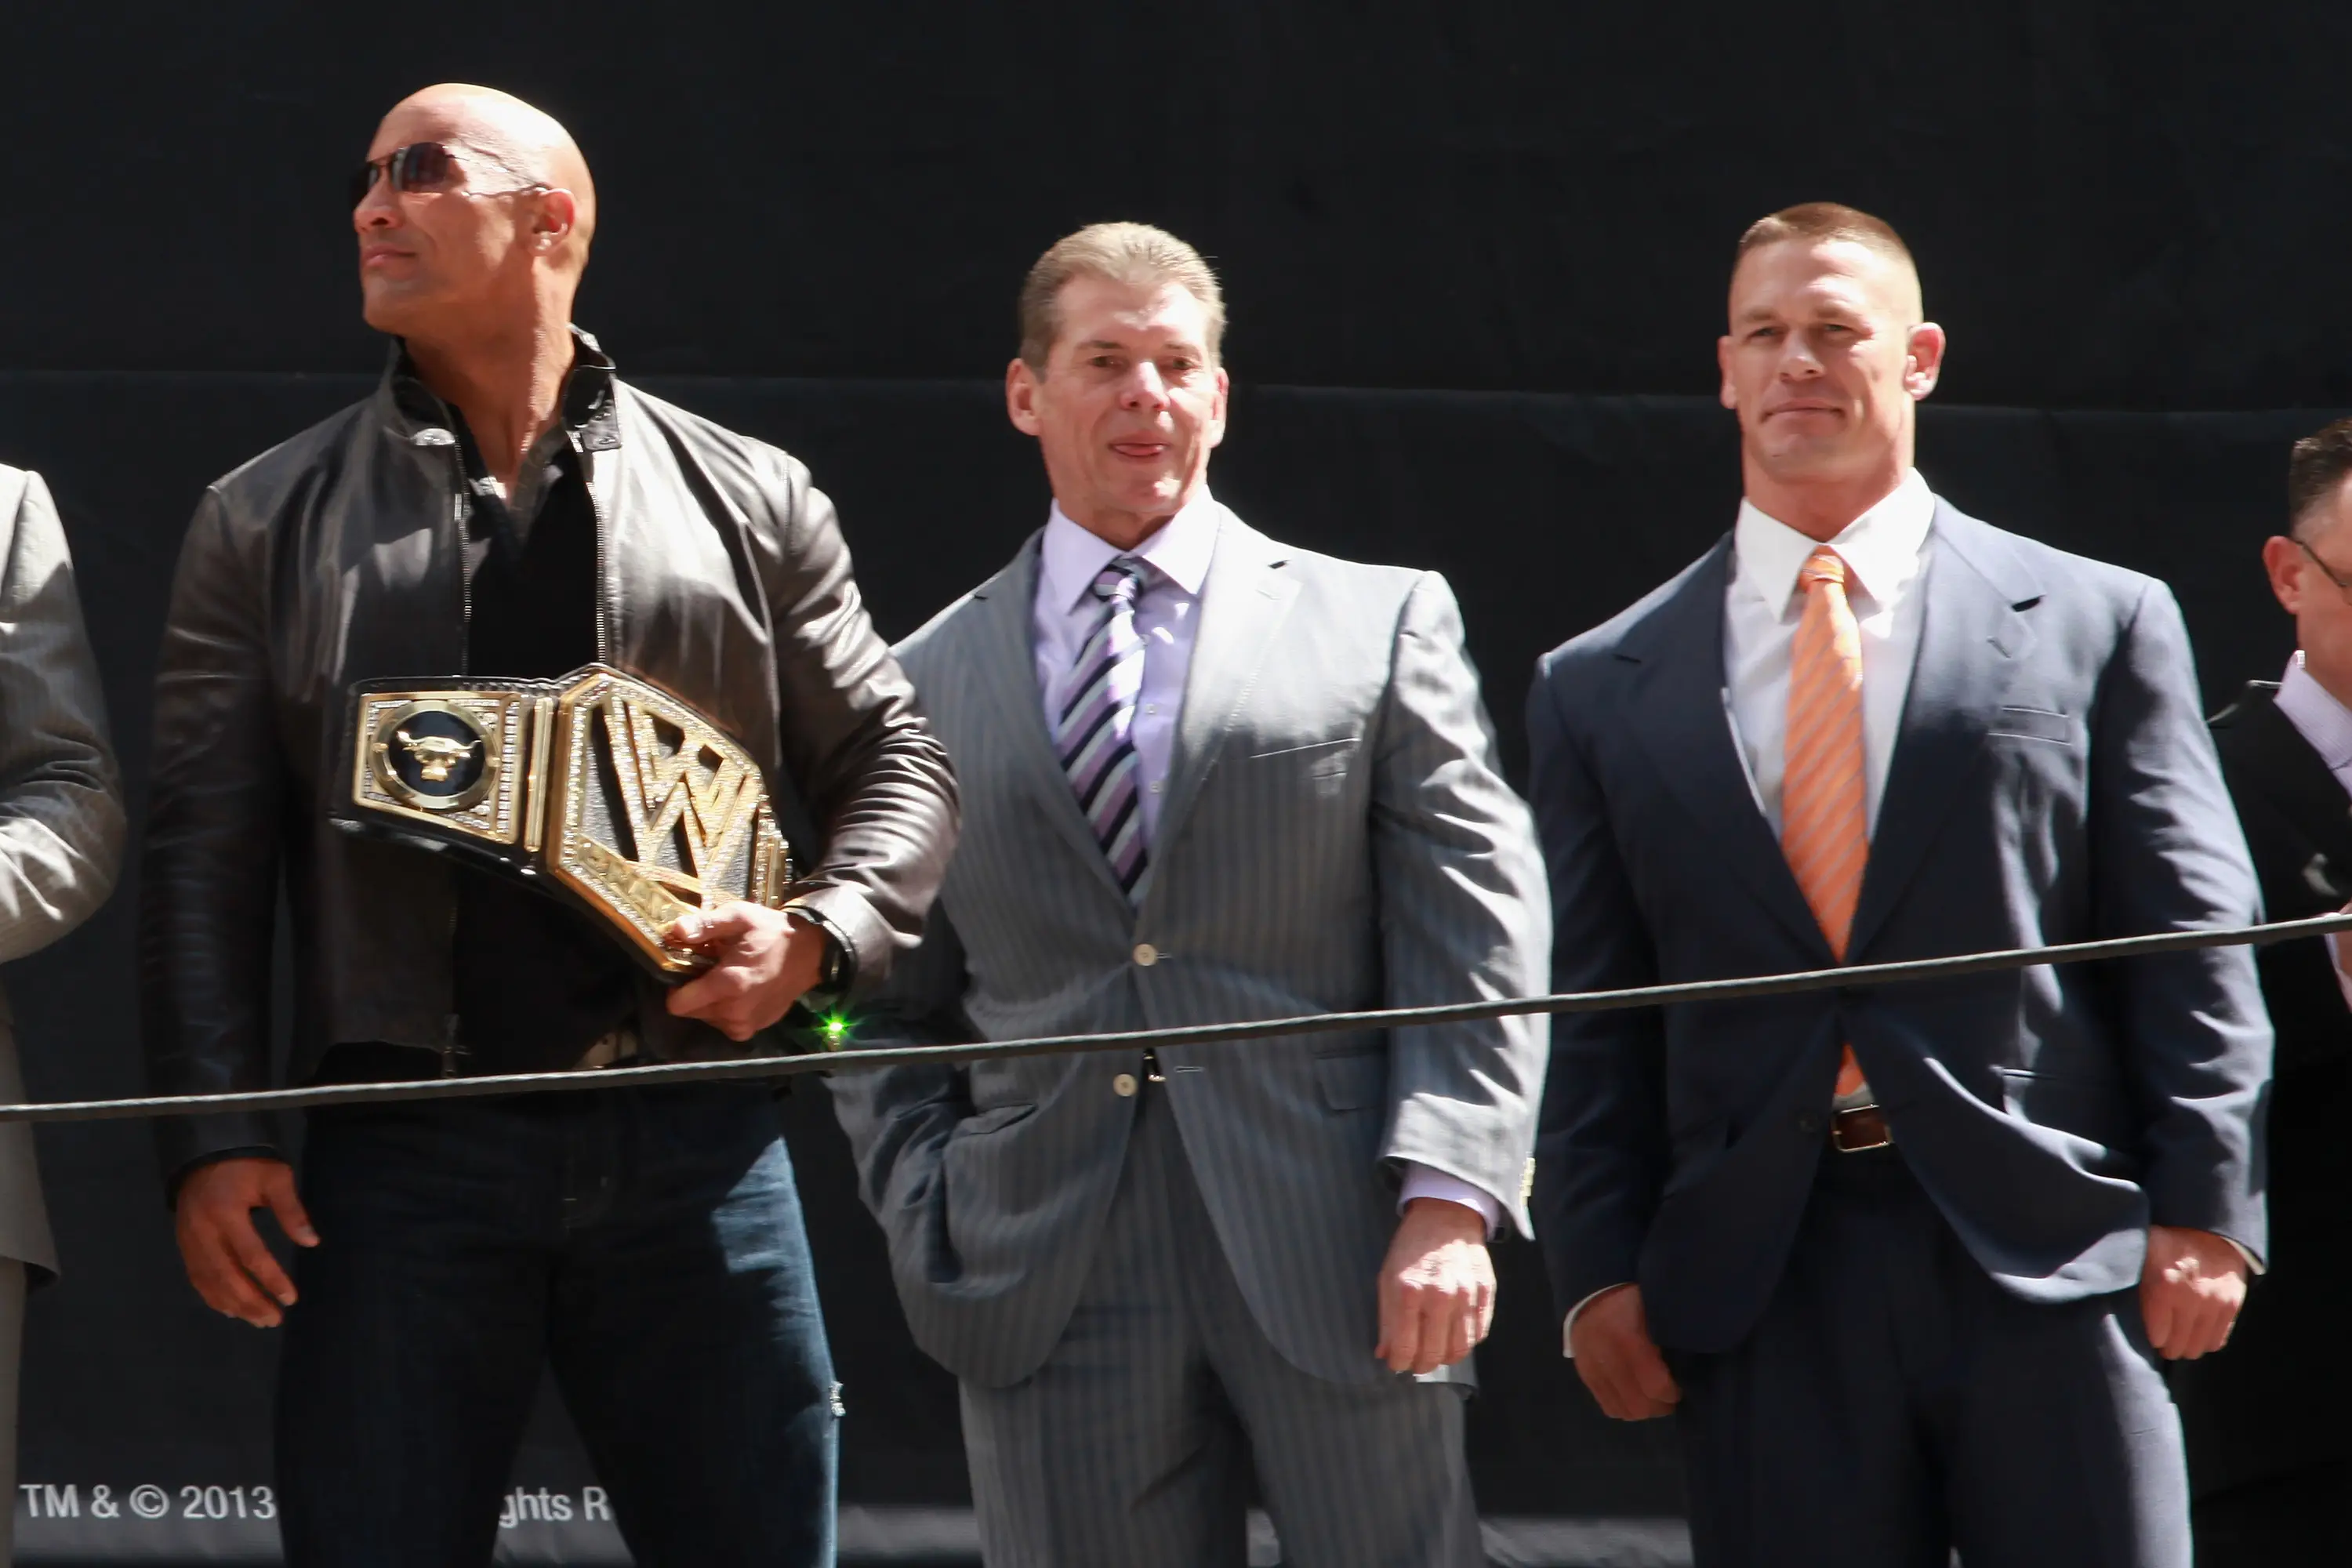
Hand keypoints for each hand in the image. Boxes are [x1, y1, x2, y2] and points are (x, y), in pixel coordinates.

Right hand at [174, 1157, 317, 1327]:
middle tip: (274, 1319)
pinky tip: (231, 1309)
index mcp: (227, 1213)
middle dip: (252, 1301)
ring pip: (209, 1282)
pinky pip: (196, 1277)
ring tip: (258, 1320)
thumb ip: (292, 1210)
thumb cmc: (246, 1165)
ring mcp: (189, 1240)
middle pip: (227, 1276)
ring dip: (233, 1305)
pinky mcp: (183, 1244)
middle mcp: (203, 1231)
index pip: (251, 1255)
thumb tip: (311, 1242)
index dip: (271, 1279)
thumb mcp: (275, 1178)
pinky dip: (213, 1296)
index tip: (290, 1298)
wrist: (204, 1153)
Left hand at [664, 904, 828, 1040]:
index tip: (687, 970)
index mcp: (728, 984)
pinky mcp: (755, 1028)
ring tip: (728, 978)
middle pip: (691, 1011)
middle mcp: (735, 1012)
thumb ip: (706, 924)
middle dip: (695, 992)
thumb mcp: (739, 917)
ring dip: (711, 1001)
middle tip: (711, 970)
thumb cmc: (773, 933)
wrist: (811, 953)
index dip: (675, 987)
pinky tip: (742, 990)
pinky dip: (727, 1009)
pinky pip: (726, 1023)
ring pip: (708, 1018)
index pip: (678, 1005)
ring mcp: (746, 1024)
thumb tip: (676, 930)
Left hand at [1374, 1197, 1494, 1374]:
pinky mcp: (1486, 1293)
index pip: (1405, 1348)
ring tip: (1435, 1353)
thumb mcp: (1387, 1277)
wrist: (1445, 1216)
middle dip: (1421, 1365)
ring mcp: (1467, 1296)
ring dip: (1445, 1359)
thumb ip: (1386, 1319)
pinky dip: (1465, 1342)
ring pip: (1459, 1350)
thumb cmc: (1411, 1248)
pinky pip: (1478, 1334)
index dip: (1399, 1363)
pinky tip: (1452, 1336)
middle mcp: (1440, 1296)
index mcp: (1409, 1291)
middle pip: (1434, 1355)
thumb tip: (1384, 1354)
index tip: (1396, 1363)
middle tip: (1415, 1363)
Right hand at [1569, 1283, 1680, 1419]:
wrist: (1591, 1291)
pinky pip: (1606, 1405)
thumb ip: (1669, 1338)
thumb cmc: (1631, 1298)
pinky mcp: (1584, 1374)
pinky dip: (1623, 1406)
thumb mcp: (1655, 1311)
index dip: (1672, 1393)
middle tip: (1669, 1396)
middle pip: (1638, 1406)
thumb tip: (1687, 1365)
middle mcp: (1607, 1358)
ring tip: (1651, 1395)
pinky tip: (1633, 1394)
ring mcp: (1592, 1368)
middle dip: (1659, 1406)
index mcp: (1628, 1340)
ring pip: (1621, 1410)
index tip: (1681, 1386)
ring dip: (1641, 1409)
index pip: (1655, 1386)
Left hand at [2141, 1224, 2248, 1359]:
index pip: (2157, 1335)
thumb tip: (2106, 1296)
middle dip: (2168, 1347)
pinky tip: (2197, 1333)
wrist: (2208, 1230)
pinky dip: (2207, 1341)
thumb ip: (2129, 1280)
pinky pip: (2219, 1340)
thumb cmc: (2166, 1245)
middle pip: (2178, 1346)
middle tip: (2164, 1340)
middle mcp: (2191, 1298)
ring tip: (2179, 1338)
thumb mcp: (2141, 1257)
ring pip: (2199, 1347)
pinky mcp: (2233, 1305)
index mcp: (2164, 1286)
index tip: (2149, 1334)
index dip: (2152, 1337)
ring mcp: (2215, 1303)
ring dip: (2187, 1347)